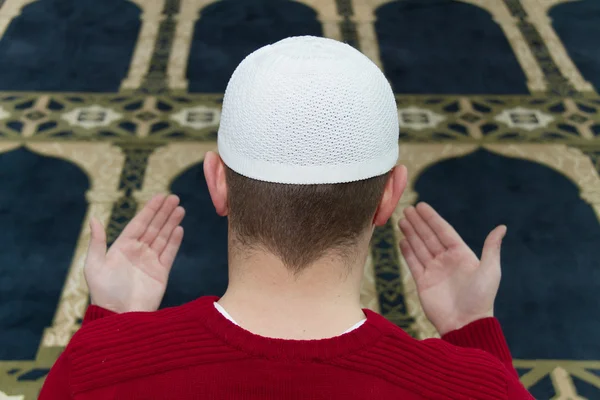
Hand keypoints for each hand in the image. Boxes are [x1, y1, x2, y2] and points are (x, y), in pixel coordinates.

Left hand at [84, 194, 184, 313]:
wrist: (119, 316)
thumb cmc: (104, 292)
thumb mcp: (94, 266)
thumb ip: (97, 242)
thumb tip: (94, 219)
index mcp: (122, 247)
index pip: (139, 223)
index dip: (150, 210)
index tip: (160, 196)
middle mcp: (138, 252)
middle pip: (154, 227)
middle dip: (164, 212)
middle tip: (174, 197)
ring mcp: (150, 261)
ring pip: (163, 237)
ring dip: (171, 222)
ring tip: (180, 209)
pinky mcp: (161, 272)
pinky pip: (169, 253)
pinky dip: (175, 241)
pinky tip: (179, 229)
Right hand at [398, 202, 506, 335]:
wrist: (465, 324)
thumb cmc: (481, 298)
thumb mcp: (490, 271)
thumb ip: (491, 248)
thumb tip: (502, 227)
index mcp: (461, 255)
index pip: (444, 231)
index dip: (432, 218)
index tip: (421, 206)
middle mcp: (446, 260)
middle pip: (429, 237)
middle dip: (418, 223)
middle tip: (407, 209)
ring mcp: (434, 271)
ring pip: (419, 247)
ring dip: (410, 233)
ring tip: (401, 220)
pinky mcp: (423, 282)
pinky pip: (413, 263)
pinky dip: (407, 251)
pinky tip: (402, 240)